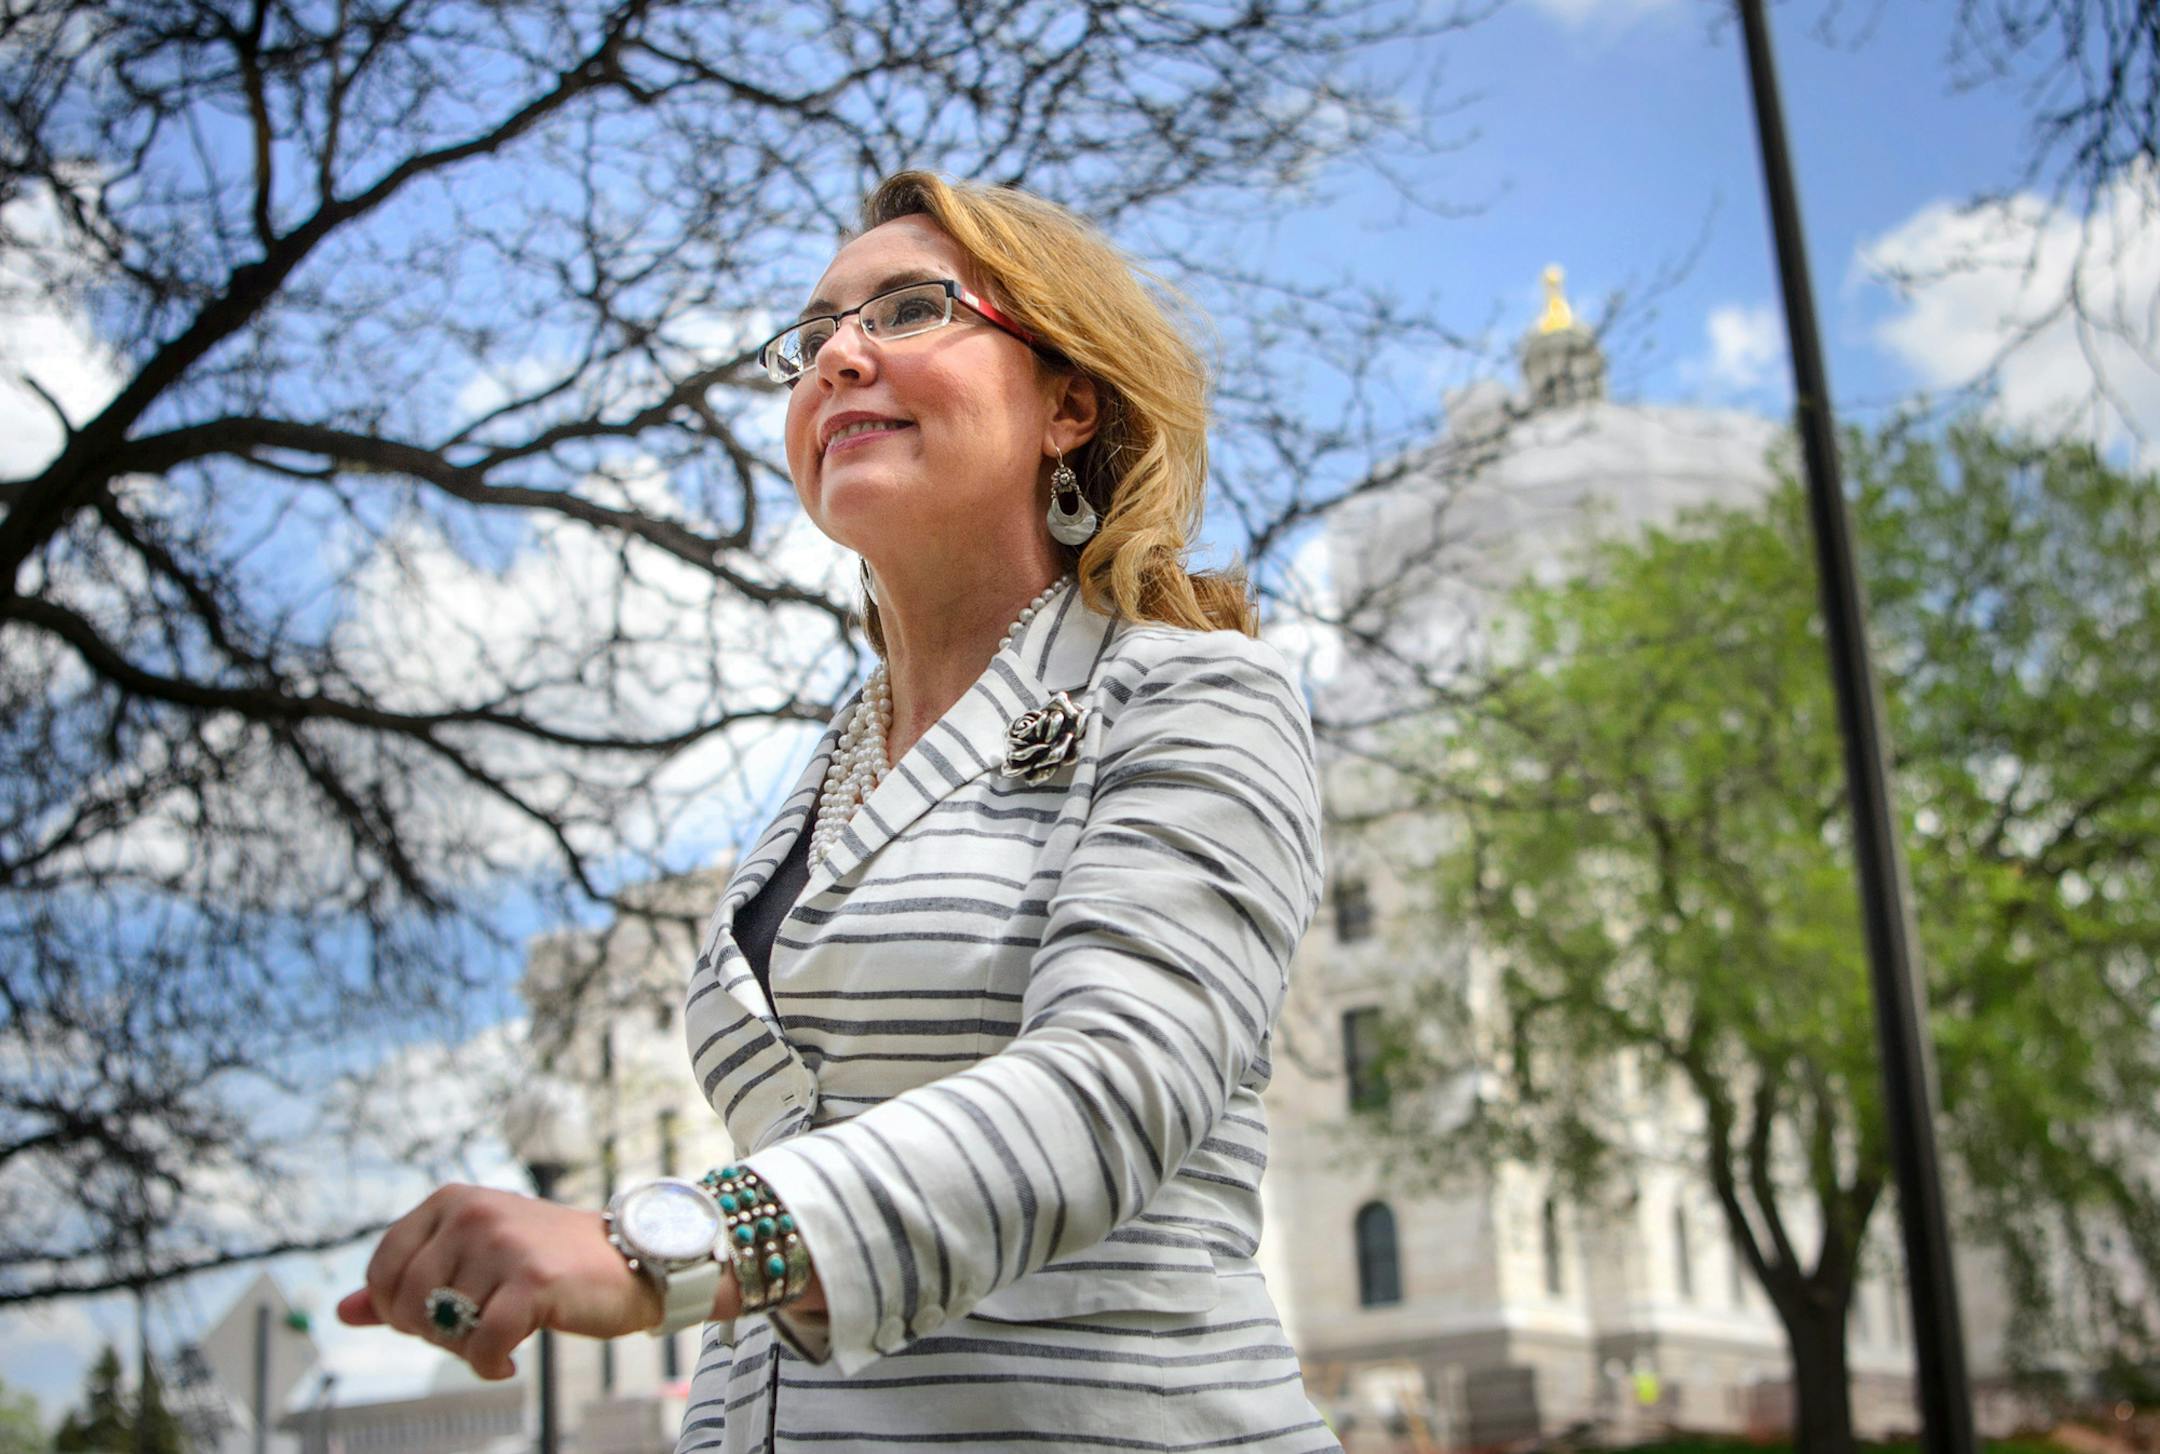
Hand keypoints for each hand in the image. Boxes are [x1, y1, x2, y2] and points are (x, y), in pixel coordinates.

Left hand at [336, 1184, 663, 1378]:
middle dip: (431, 1333)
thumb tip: (343, 1311)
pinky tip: (509, 1361)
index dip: (396, 1307)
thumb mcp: (471, 1258)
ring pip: (444, 1325)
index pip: (383, 1266)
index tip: (434, 1317)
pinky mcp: (532, 1280)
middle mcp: (474, 1213)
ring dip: (465, 1349)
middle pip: (408, 1300)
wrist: (629, 1261)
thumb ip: (407, 1281)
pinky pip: (482, 1345)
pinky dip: (490, 1366)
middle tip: (469, 1334)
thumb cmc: (545, 1262)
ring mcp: (503, 1244)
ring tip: (496, 1341)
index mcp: (453, 1200)